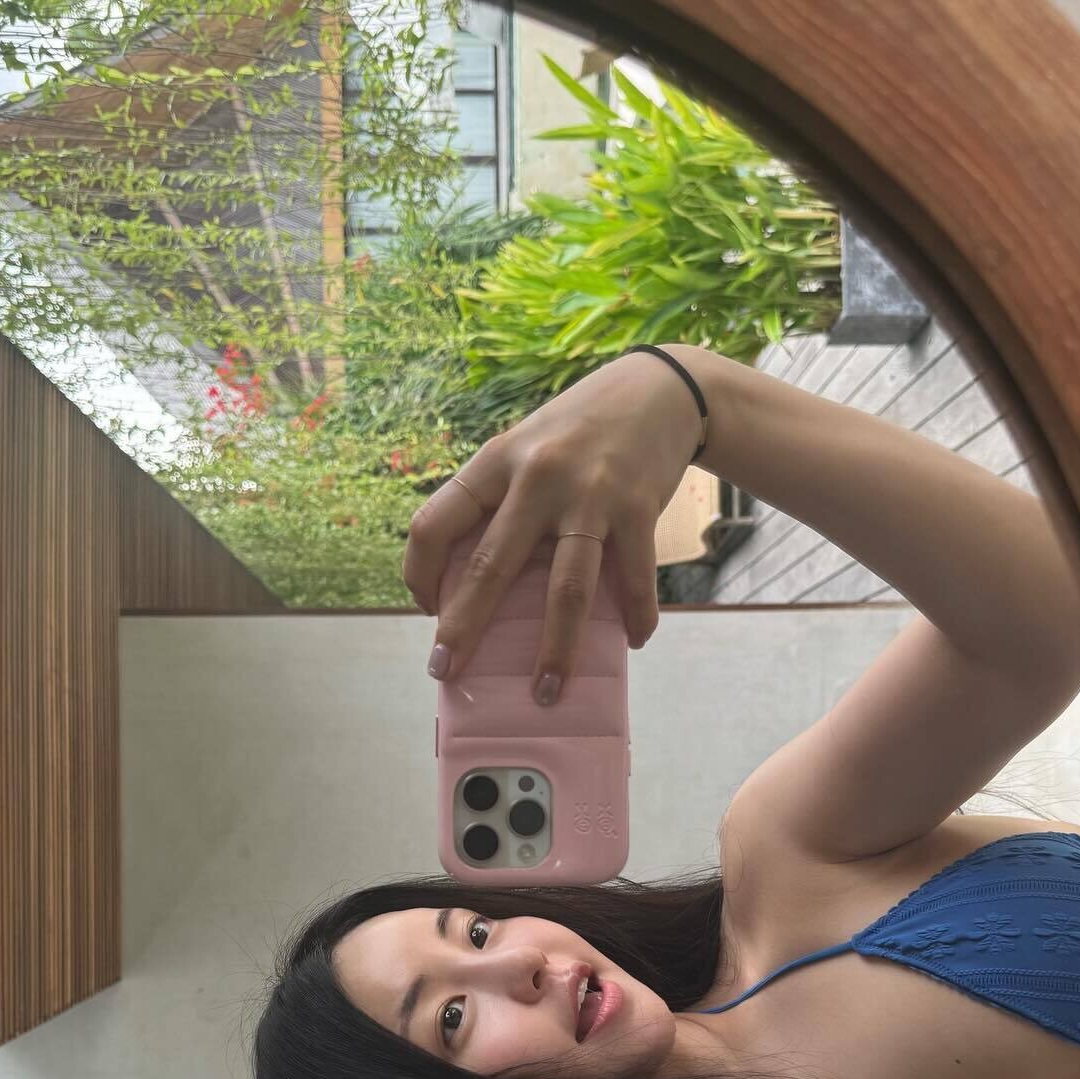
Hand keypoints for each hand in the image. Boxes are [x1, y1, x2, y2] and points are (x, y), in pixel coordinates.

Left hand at [403, 348, 704, 703]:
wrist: (660, 387)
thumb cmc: (580, 429)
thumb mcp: (525, 447)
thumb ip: (500, 500)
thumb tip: (476, 581)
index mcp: (496, 462)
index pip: (433, 522)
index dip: (420, 572)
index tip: (426, 609)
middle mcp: (537, 477)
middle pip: (490, 566)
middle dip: (464, 628)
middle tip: (445, 670)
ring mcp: (590, 494)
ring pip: (565, 589)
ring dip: (555, 649)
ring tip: (545, 691)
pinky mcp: (638, 508)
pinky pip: (632, 578)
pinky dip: (635, 616)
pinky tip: (634, 639)